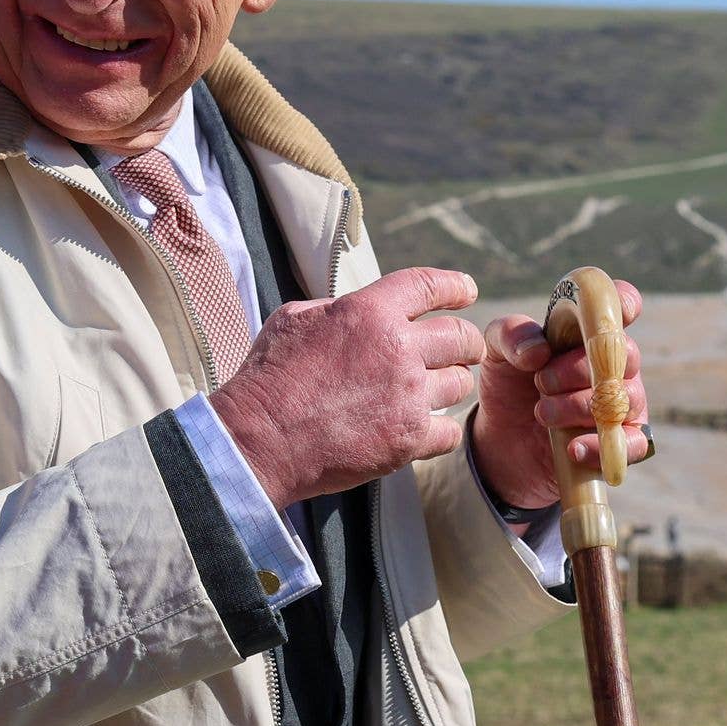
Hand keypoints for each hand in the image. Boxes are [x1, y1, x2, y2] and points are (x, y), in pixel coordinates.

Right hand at [210, 267, 487, 505]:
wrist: (258, 439)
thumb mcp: (294, 319)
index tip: (467, 292)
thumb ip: (337, 308)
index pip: (430, 286)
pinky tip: (425, 430)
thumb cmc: (269, 378)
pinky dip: (441, 430)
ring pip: (460, 383)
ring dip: (451, 386)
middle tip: (462, 352)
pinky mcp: (408, 438)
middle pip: (460, 337)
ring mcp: (407, 394)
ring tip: (435, 392)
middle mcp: (397, 347)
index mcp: (369, 311)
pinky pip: (450, 430)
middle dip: (466, 343)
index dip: (456, 286)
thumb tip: (357, 308)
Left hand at [469, 280, 650, 510]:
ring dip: (579, 406)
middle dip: (578, 369)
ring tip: (542, 413)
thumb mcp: (497, 353)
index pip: (620, 304)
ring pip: (624, 399)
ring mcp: (623, 402)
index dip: (621, 303)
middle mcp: (613, 362)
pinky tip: (573, 448)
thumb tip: (540, 350)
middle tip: (540, 381)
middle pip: (622, 354)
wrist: (504, 440)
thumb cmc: (511, 385)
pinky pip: (633, 443)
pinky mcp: (623, 442)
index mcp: (588, 330)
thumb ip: (511, 335)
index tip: (600, 316)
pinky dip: (602, 446)